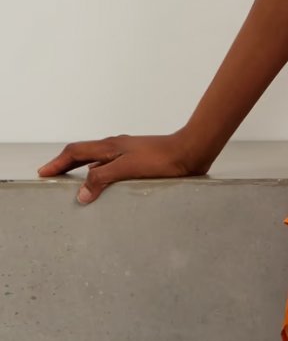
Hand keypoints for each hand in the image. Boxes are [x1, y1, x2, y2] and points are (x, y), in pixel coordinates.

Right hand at [37, 131, 209, 204]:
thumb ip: (103, 179)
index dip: (58, 163)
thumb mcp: (129, 169)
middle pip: (84, 155)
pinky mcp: (141, 162)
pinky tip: (109, 188)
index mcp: (110, 147)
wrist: (191, 152)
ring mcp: (129, 154)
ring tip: (76, 185)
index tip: (43, 174)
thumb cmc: (162, 160)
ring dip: (84, 171)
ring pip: (99, 162)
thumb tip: (81, 193)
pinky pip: (114, 168)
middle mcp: (116, 148)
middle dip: (66, 166)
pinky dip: (103, 176)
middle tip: (54, 177)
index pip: (75, 152)